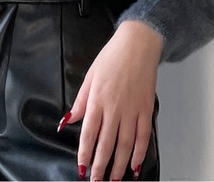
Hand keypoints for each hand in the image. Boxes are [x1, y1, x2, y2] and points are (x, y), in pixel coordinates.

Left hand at [61, 21, 162, 180]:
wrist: (137, 45)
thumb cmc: (111, 57)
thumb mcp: (90, 76)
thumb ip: (80, 101)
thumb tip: (67, 121)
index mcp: (97, 99)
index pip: (88, 133)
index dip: (85, 154)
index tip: (82, 168)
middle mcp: (114, 108)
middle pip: (106, 144)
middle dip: (100, 165)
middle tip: (96, 180)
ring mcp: (132, 110)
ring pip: (125, 145)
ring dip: (119, 165)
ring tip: (113, 179)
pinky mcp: (146, 109)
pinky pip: (143, 137)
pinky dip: (140, 153)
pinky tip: (135, 165)